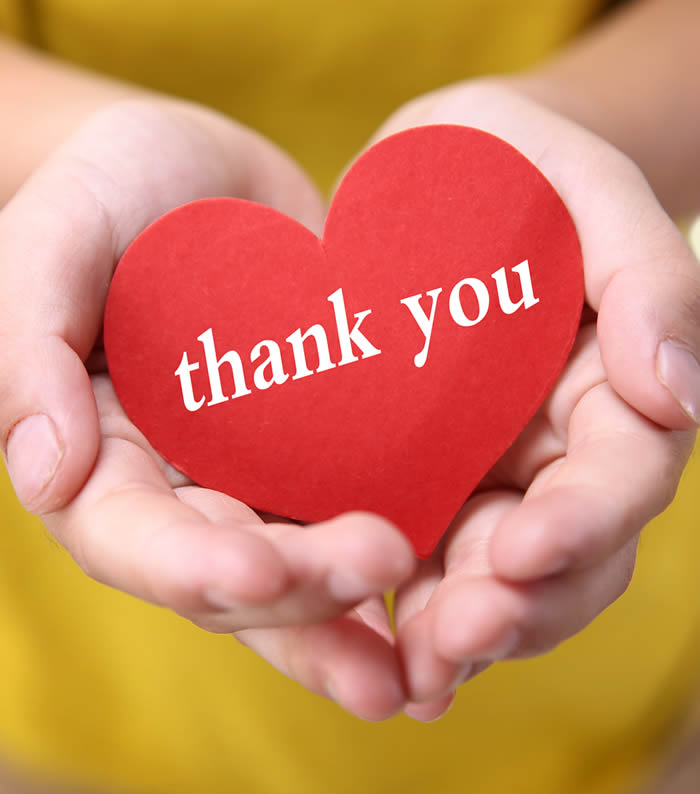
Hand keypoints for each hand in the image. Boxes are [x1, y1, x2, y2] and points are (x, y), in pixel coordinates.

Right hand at [0, 99, 415, 719]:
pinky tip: (446, 589)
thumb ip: (27, 340)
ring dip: (352, 612)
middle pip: (229, 574)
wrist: (209, 179)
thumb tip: (43, 469)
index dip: (190, 566)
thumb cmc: (115, 188)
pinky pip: (348, 519)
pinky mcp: (314, 459)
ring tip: (425, 649)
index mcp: (97, 456)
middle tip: (383, 564)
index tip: (262, 572)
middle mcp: (175, 491)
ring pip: (296, 573)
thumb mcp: (55, 234)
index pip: (129, 538)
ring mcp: (249, 481)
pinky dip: (390, 566)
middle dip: (302, 592)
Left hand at [358, 81, 698, 720]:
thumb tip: (682, 388)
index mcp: (611, 386)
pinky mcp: (420, 479)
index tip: (525, 552)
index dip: (586, 521)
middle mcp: (556, 448)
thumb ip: (647, 273)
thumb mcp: (583, 181)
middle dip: (518, 605)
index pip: (623, 471)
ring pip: (497, 577)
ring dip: (463, 631)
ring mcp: (488, 473)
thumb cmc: (513, 166)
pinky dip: (407, 609)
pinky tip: (379, 652)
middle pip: (564, 552)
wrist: (434, 179)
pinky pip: (424, 558)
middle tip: (455, 639)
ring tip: (417, 668)